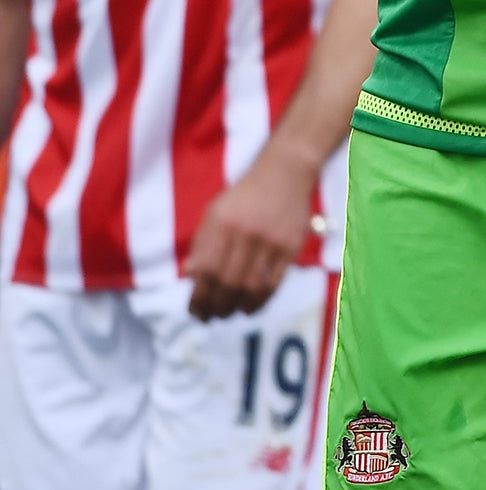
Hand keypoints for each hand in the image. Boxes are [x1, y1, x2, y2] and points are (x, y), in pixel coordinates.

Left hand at [186, 149, 318, 320]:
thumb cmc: (245, 194)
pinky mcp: (290, 246)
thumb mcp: (215, 212)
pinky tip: (251, 307)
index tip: (196, 312)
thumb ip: (202, 243)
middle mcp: (245, 233)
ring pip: (250, 287)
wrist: (285, 172)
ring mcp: (270, 240)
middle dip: (216, 307)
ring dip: (237, 307)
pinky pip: (274, 282)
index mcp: (221, 224)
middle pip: (227, 283)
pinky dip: (261, 300)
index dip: (199, 298)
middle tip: (212, 317)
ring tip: (230, 313)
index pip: (206, 271)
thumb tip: (190, 275)